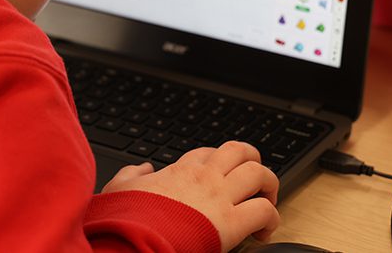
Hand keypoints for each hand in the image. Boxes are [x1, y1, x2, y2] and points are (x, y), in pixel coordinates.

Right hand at [102, 141, 279, 251]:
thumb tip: (143, 168)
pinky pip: (264, 211)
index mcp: (180, 170)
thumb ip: (132, 174)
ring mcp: (219, 197)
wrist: (132, 239)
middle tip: (255, 180)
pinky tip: (263, 232)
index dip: (219, 161)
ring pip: (259, 173)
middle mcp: (204, 177)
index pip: (208, 153)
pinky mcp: (230, 223)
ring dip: (269, 185)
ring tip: (267, 202)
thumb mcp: (119, 187)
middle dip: (253, 161)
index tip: (221, 175)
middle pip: (240, 151)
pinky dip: (271, 220)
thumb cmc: (125, 218)